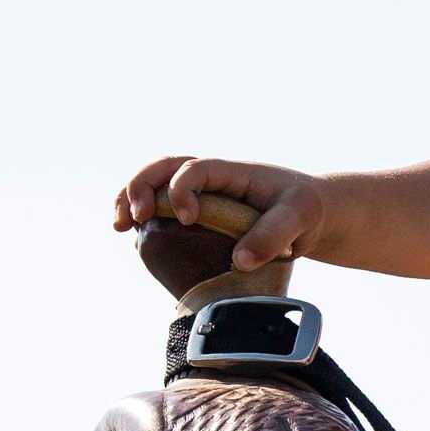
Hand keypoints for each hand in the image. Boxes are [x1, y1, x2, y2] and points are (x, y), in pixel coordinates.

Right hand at [110, 155, 324, 271]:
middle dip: (139, 187)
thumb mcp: (299, 218)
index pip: (195, 169)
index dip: (183, 190)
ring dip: (130, 199)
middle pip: (163, 168)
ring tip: (119, 226)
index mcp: (231, 171)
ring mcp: (200, 194)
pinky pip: (162, 209)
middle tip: (130, 217)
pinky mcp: (197, 213)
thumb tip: (239, 262)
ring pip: (154, 185)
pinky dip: (143, 218)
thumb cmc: (305, 209)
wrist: (310, 214)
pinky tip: (134, 236)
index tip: (188, 219)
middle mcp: (209, 178)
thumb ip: (272, 236)